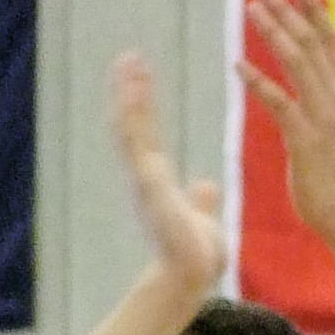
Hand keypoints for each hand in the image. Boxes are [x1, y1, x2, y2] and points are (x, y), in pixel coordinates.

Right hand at [110, 53, 223, 293]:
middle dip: (130, 91)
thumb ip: (202, 200)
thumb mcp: (202, 218)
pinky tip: (134, 90)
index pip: (147, 134)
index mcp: (158, 182)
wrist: (191, 278)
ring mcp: (144, 180)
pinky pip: (138, 143)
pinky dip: (133, 115)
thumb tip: (207, 184)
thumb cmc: (197, 256)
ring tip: (128, 62)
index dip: (143, 106)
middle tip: (127, 57)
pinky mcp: (148, 184)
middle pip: (134, 125)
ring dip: (128, 95)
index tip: (142, 78)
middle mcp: (146, 177)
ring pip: (131, 129)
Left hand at [238, 0, 334, 239]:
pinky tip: (238, 65)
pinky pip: (280, 103)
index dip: (315, 11)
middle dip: (287, 12)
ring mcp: (321, 117)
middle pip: (310, 43)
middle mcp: (333, 98)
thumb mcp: (330, 125)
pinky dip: (259, 81)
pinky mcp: (305, 139)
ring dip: (273, 33)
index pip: (329, 42)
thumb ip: (320, 97)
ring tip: (251, 9)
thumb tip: (309, 76)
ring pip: (297, 64)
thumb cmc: (331, 172)